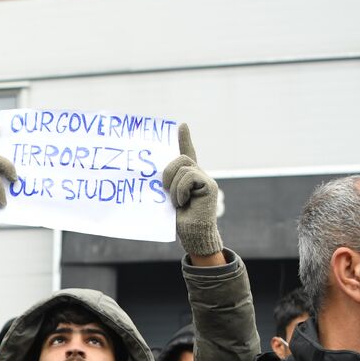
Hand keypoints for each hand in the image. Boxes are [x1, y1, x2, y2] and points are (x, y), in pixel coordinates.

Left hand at [162, 124, 223, 258]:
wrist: (193, 235)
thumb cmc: (178, 220)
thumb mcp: (167, 198)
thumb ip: (165, 184)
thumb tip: (149, 177)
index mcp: (188, 177)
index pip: (188, 153)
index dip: (185, 139)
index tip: (181, 126)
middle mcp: (198, 175)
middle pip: (181, 158)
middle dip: (168, 172)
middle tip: (164, 190)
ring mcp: (205, 179)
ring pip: (183, 168)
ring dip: (174, 187)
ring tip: (177, 202)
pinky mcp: (209, 186)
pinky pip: (189, 177)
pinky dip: (181, 190)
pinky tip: (184, 202)